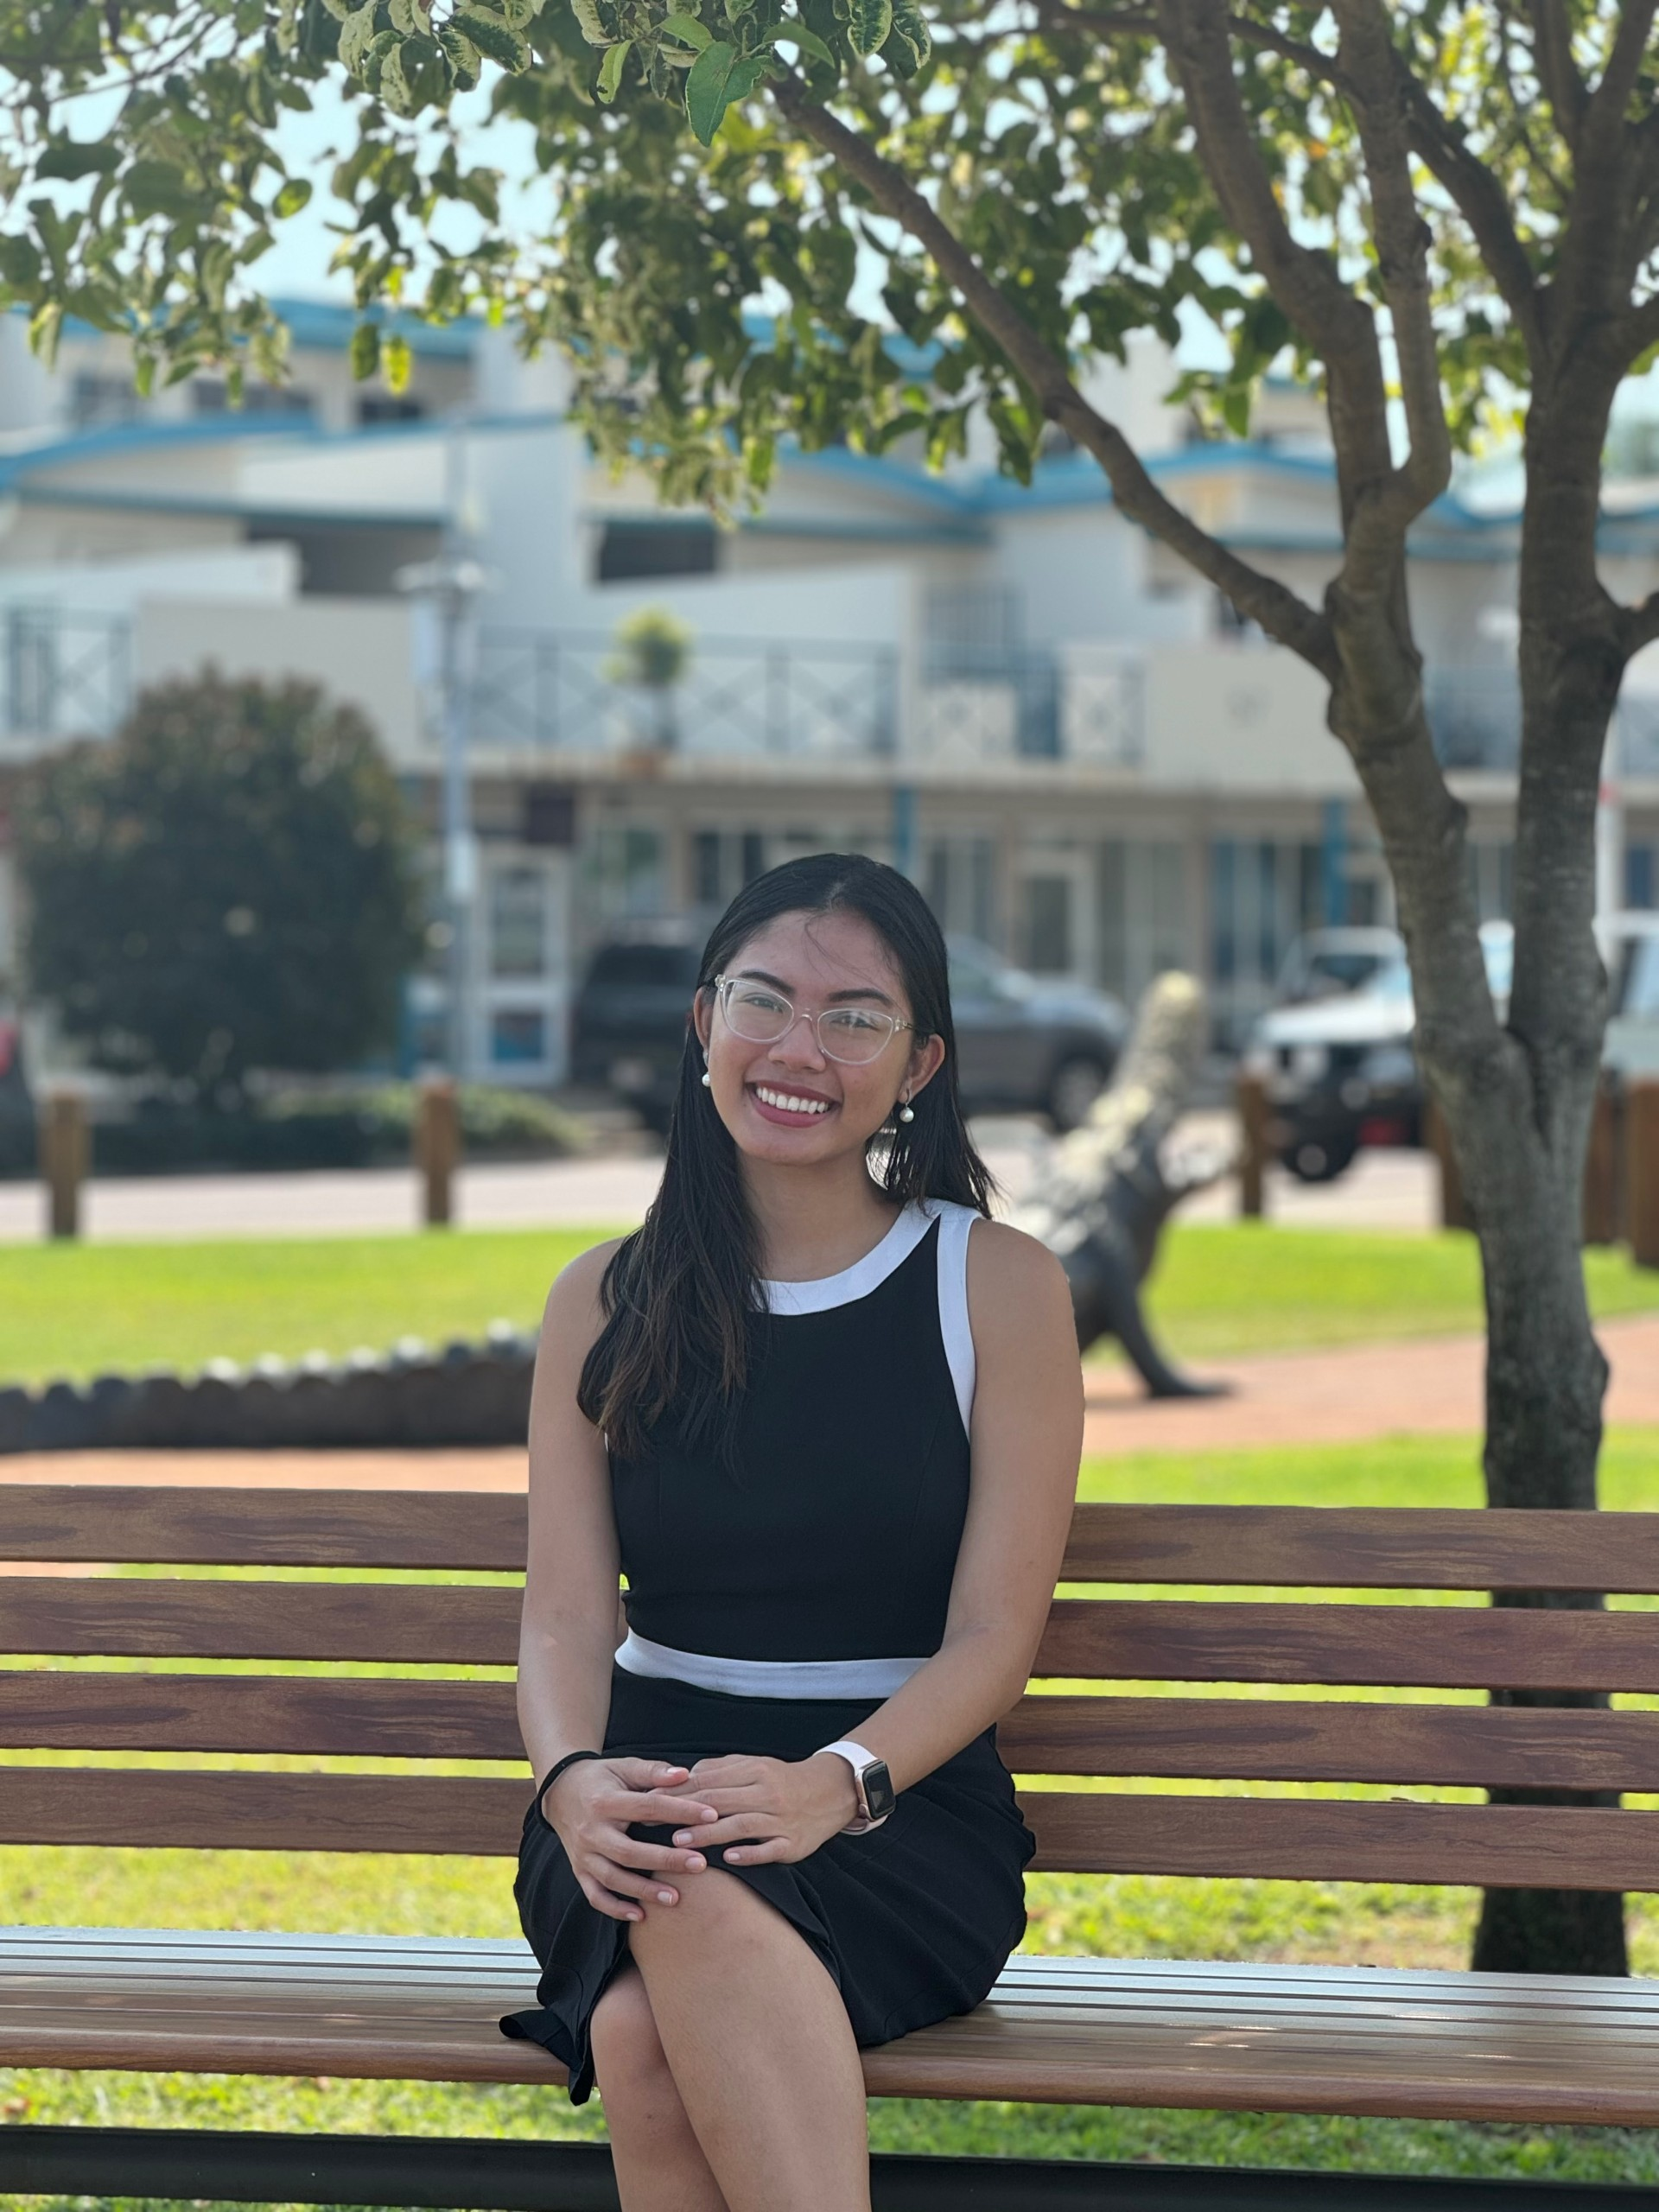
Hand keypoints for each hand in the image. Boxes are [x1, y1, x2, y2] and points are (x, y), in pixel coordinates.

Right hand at [541, 1758, 719, 1923]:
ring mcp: (583, 1854)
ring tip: (675, 1898)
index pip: (648, 1807)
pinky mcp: (579, 1870)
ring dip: (643, 1890)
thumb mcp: (624, 1766)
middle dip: (666, 1860)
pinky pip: (594, 1895)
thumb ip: (653, 1771)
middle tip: (699, 1865)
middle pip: (630, 1851)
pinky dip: (615, 1908)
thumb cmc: (601, 1777)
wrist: (560, 1792)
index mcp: (605, 1801)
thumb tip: (685, 1774)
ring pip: (613, 1878)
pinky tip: (640, 1915)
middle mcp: (592, 1831)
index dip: (681, 1811)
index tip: (711, 1816)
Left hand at [670, 1752, 861, 1866]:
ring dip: (708, 1834)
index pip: (708, 1780)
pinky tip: (727, 1858)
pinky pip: (768, 1849)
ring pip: (740, 1825)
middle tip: (653, 1823)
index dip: (677, 1791)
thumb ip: (720, 1769)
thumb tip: (685, 1776)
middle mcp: (767, 1793)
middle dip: (684, 1812)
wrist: (831, 1791)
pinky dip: (748, 1853)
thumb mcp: (754, 1764)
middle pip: (720, 1801)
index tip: (650, 1800)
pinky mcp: (792, 1844)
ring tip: (680, 1842)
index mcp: (754, 1771)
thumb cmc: (783, 1779)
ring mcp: (780, 1820)